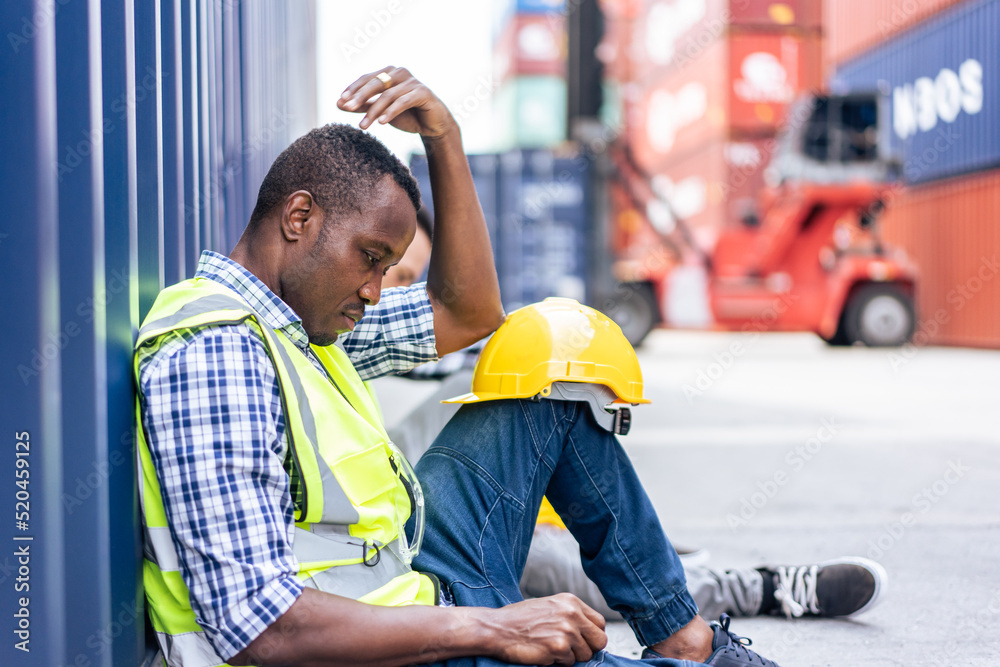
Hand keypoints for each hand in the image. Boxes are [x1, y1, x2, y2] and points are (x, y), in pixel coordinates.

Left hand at [337, 66, 456, 137]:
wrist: (433, 125)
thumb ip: (362, 106)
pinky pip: (403, 101)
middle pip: (375, 83)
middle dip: (360, 97)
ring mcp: (412, 82)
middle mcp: (400, 73)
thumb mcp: (381, 111)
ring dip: (374, 111)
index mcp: (389, 73)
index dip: (353, 89)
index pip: (367, 78)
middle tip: (347, 108)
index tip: (340, 101)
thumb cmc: (407, 115)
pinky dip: (391, 112)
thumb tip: (339, 104)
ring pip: (388, 95)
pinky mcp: (423, 92)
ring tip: (363, 125)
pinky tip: (381, 122)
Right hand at [483, 594, 607, 665]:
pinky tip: (543, 652)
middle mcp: (572, 614)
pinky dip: (558, 662)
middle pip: (600, 640)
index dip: (592, 635)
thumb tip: (588, 632)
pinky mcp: (558, 648)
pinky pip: (570, 663)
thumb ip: (570, 615)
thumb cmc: (519, 619)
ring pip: (585, 655)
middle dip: (588, 648)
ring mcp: (567, 631)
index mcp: (571, 601)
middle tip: (571, 650)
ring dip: (570, 656)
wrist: (497, 628)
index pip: (599, 623)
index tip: (582, 640)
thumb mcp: (549, 606)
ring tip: (551, 648)